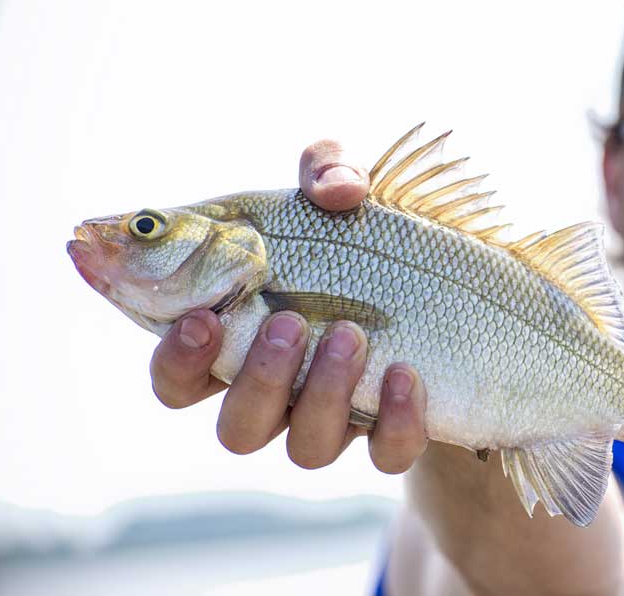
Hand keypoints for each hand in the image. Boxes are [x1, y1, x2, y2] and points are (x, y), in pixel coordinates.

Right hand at [148, 139, 427, 473]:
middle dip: (257, 378)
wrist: (446, 292)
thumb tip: (338, 191)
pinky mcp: (392, 431)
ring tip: (352, 334)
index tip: (201, 318)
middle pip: (238, 429)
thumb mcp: (344, 190)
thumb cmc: (365, 239)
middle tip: (288, 322)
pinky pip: (386, 455)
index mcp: (241, 343)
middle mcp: (281, 394)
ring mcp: (336, 419)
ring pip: (306, 448)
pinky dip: (395, 422)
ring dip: (323, 393)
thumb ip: (328, 169)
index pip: (179, 377)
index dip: (176, 359)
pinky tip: (407, 374)